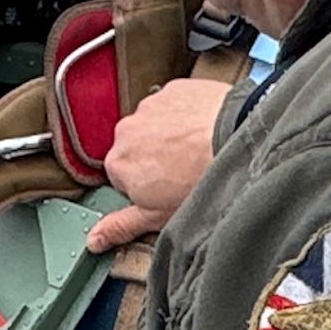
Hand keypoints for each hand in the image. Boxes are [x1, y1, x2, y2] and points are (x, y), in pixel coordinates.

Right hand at [85, 78, 237, 251]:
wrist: (235, 141)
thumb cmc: (199, 179)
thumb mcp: (157, 216)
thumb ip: (120, 226)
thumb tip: (94, 240)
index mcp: (117, 163)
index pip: (123, 178)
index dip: (146, 186)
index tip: (166, 191)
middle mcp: (126, 130)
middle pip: (137, 148)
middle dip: (155, 159)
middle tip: (184, 172)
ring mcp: (150, 107)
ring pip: (155, 124)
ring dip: (171, 135)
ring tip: (197, 150)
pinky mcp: (174, 89)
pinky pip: (175, 104)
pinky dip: (187, 115)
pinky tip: (204, 129)